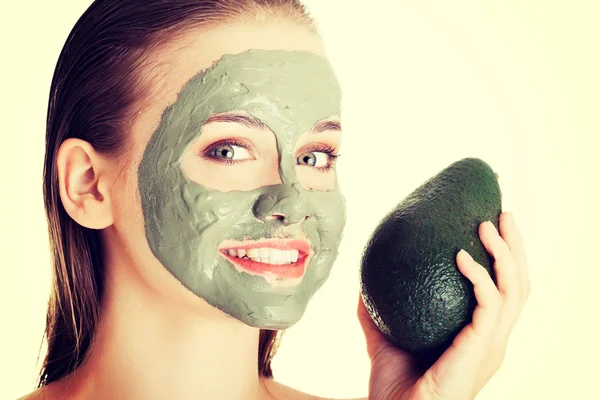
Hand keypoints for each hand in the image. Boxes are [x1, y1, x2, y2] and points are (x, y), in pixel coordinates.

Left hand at [357, 212, 529, 399]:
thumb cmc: (396, 388)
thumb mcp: (385, 341)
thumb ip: (376, 314)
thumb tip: (362, 284)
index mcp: (478, 337)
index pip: (504, 292)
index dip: (503, 259)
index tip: (491, 226)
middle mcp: (492, 340)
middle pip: (518, 285)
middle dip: (515, 247)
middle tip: (503, 213)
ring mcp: (490, 346)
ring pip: (514, 291)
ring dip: (505, 254)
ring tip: (488, 224)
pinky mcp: (481, 350)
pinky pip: (489, 306)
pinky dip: (480, 277)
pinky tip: (461, 256)